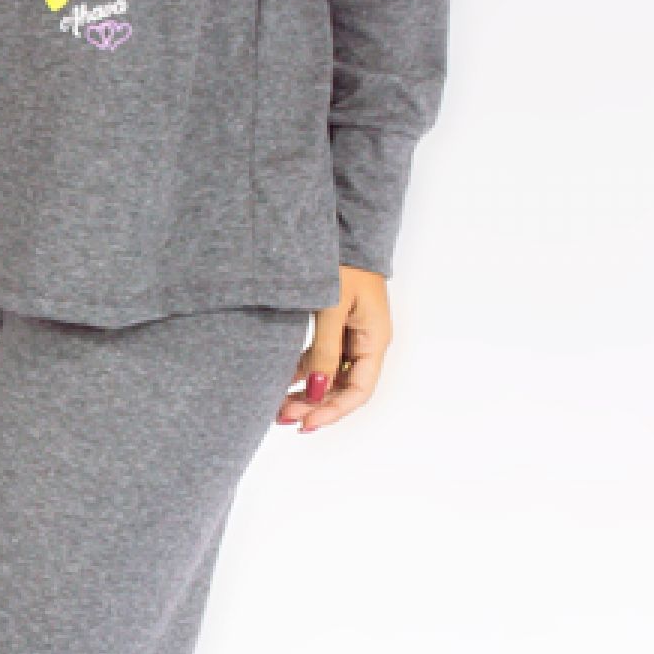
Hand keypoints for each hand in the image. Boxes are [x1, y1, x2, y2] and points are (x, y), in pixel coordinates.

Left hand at [280, 267, 390, 432]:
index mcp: (374, 340)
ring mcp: (352, 336)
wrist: (345, 231)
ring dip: (309, 392)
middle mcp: (366, 343)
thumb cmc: (344, 264)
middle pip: (344, 388)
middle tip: (283, 417)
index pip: (358, 391)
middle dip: (316, 405)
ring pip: (332, 376)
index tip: (306, 422)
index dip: (333, 411)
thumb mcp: (332, 307)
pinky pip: (323, 359)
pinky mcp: (337, 328)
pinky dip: (305, 373)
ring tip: (279, 406)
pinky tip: (284, 381)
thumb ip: (324, 350)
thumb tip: (316, 390)